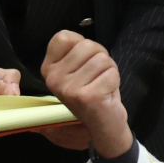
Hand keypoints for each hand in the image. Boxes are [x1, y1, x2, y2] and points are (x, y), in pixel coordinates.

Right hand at [41, 31, 132, 158]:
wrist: (103, 125)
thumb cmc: (93, 90)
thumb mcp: (77, 68)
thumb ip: (75, 50)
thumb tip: (82, 41)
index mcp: (48, 69)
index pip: (63, 36)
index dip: (81, 44)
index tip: (84, 62)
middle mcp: (53, 79)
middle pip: (87, 45)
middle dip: (100, 57)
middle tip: (97, 76)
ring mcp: (68, 89)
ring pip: (101, 58)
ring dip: (109, 69)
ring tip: (102, 84)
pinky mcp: (87, 97)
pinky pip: (111, 72)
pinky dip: (115, 80)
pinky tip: (106, 93)